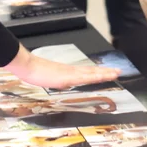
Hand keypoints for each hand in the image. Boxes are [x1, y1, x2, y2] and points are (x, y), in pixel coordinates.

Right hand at [5, 45, 119, 89]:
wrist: (27, 66)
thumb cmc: (35, 71)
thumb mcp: (49, 77)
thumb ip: (57, 78)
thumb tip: (61, 80)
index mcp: (68, 71)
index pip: (87, 71)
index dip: (98, 71)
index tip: (109, 71)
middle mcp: (71, 71)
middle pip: (92, 71)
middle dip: (105, 72)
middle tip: (118, 71)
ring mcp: (69, 73)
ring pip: (90, 73)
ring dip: (103, 73)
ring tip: (114, 73)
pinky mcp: (66, 77)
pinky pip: (83, 78)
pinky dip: (93, 77)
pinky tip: (100, 77)